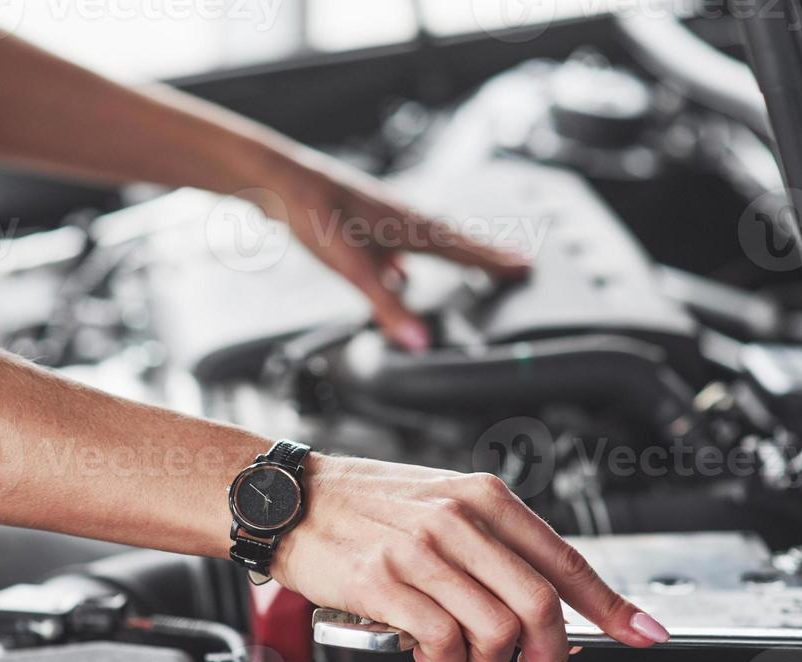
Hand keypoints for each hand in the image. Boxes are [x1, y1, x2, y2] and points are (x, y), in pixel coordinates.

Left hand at [259, 156, 531, 351]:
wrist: (275, 178)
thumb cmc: (313, 212)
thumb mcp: (353, 270)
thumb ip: (387, 308)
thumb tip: (418, 343)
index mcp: (410, 227)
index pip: (465, 249)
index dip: (495, 262)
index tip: (526, 267)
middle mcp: (402, 217)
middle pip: (455, 240)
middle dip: (485, 254)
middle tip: (516, 262)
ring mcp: (382, 216)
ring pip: (428, 238)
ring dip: (453, 252)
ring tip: (472, 263)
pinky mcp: (360, 218)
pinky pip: (398, 241)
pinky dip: (409, 256)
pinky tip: (398, 270)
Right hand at [272, 455, 670, 661]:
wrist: (288, 498)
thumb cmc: (364, 505)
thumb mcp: (442, 502)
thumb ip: (494, 545)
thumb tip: (547, 600)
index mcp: (483, 497)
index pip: (565, 561)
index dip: (611, 607)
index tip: (640, 633)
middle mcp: (458, 519)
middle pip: (539, 606)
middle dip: (546, 653)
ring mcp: (420, 552)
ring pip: (495, 631)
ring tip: (463, 653)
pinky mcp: (383, 584)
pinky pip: (442, 643)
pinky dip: (444, 661)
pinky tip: (427, 648)